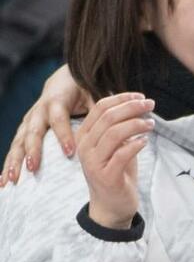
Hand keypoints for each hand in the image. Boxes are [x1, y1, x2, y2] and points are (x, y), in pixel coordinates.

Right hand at [1, 64, 91, 185]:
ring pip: (19, 142)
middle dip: (33, 151)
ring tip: (13, 179)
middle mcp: (38, 111)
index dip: (63, 134)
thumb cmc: (82, 88)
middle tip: (34, 168)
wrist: (64, 80)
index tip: (70, 151)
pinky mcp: (24, 130)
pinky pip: (15, 148)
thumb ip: (98, 104)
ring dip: (15, 161)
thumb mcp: (92, 92)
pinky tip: (5, 181)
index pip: (58, 118)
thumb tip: (113, 116)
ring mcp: (29, 122)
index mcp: (56, 101)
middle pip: (33, 131)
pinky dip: (9, 164)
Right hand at [76, 93, 154, 229]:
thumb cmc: (117, 171)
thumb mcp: (117, 145)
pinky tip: (145, 141)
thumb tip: (137, 103)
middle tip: (151, 105)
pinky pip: (122, 154)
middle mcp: (84, 147)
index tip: (141, 96)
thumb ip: (121, 126)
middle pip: (108, 117)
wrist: (112, 205)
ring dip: (136, 124)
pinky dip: (136, 144)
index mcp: (84, 135)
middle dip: (132, 107)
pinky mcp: (106, 176)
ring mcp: (93, 162)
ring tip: (151, 124)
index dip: (122, 98)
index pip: (100, 107)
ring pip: (114, 133)